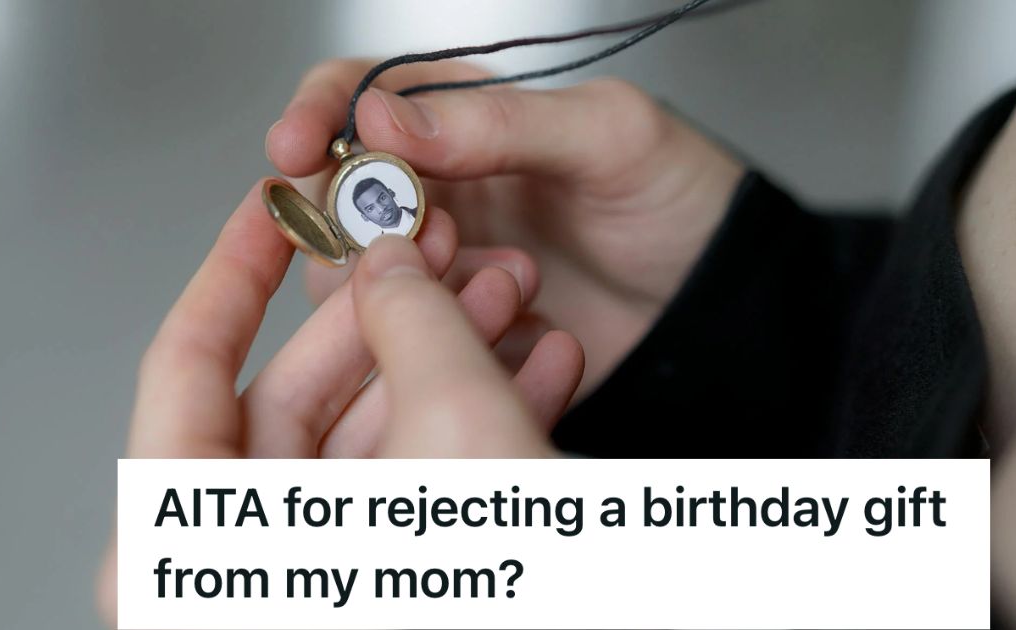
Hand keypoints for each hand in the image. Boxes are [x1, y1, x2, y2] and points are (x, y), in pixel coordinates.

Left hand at [96, 182, 583, 623]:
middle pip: (295, 400)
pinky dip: (473, 425)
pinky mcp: (387, 592)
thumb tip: (395, 265)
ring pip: (370, 441)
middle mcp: (240, 575)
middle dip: (392, 313)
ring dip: (450, 361)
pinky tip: (536, 369)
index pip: (186, 365)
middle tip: (441, 252)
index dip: (238, 267)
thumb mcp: (460, 432)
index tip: (277, 205)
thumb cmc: (501, 610)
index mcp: (194, 549)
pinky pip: (414, 490)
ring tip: (514, 302)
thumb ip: (415, 321)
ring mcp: (316, 587)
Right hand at [267, 59, 744, 391]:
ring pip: (362, 273)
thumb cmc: (680, 200)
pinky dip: (438, 332)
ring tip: (500, 280)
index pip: (360, 97)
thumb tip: (387, 118)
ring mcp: (448, 263)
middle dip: (358, 215)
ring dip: (407, 281)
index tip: (296, 145)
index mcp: (469, 118)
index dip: (318, 114)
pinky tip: (511, 325)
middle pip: (340, 193)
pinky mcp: (460, 328)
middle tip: (423, 234)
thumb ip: (500, 123)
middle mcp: (444, 189)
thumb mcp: (607, 137)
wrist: (719, 305)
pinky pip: (408, 335)